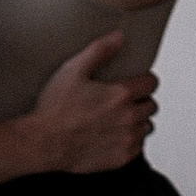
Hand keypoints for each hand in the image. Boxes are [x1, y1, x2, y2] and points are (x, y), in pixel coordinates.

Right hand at [27, 31, 158, 174]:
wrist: (43, 143)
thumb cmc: (55, 109)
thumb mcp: (73, 70)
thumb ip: (99, 51)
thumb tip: (119, 37)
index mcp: (120, 94)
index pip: (152, 82)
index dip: (144, 80)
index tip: (136, 82)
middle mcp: (128, 117)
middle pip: (151, 105)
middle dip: (140, 100)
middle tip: (123, 101)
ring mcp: (126, 139)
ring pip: (146, 126)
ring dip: (137, 121)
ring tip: (119, 118)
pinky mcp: (121, 157)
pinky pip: (138, 147)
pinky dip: (130, 140)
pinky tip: (114, 135)